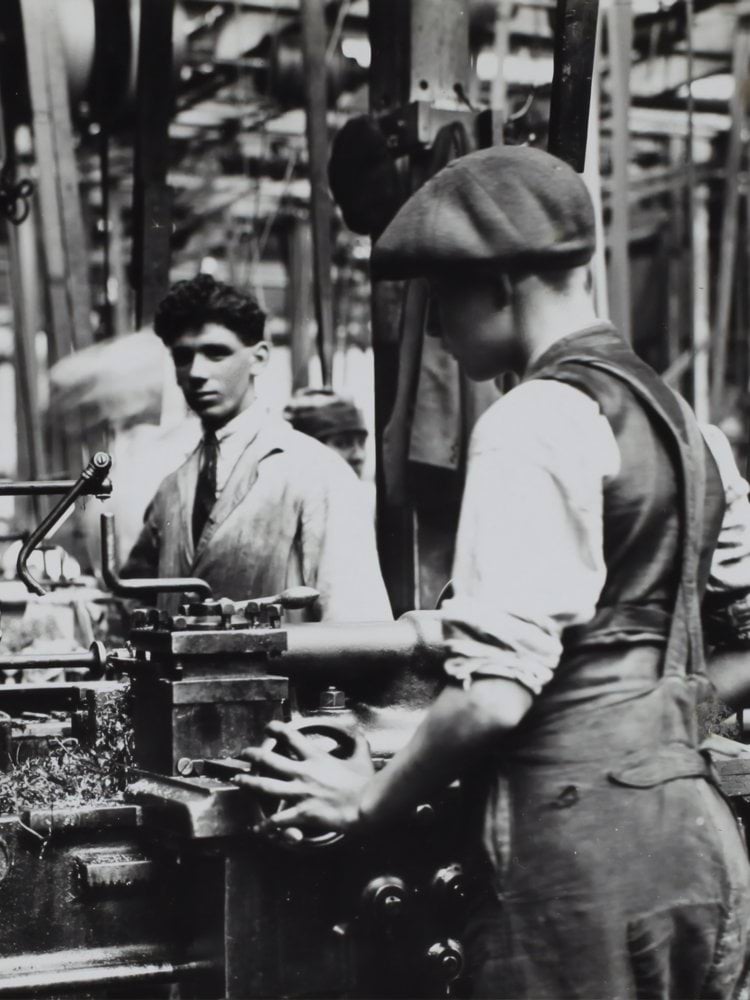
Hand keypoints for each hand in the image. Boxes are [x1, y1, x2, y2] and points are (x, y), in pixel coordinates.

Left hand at [233, 721, 375, 834]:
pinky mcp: (302, 813)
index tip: (268, 727)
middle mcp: (303, 772)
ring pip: (265, 786)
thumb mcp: (361, 757)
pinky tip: (257, 828)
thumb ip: (357, 742)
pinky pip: (278, 820)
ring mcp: (300, 793)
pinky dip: (265, 825)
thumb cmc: (365, 783)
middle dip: (253, 755)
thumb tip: (357, 729)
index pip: (290, 736)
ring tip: (238, 781)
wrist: (366, 805)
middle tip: (244, 754)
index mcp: (315, 757)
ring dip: (249, 783)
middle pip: (269, 759)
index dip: (276, 728)